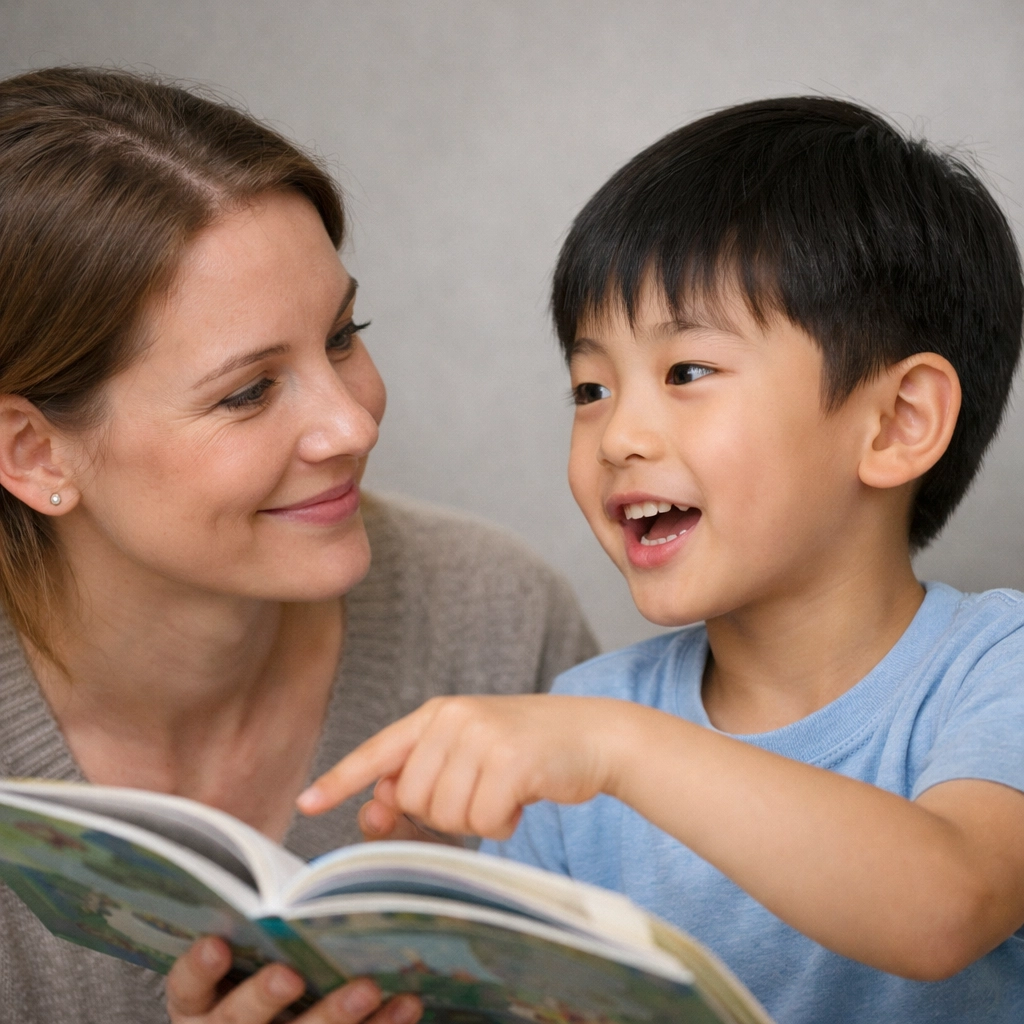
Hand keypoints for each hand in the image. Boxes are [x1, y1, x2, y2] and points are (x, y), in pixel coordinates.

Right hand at [167, 936, 421, 1023]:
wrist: (289, 1017)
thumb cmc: (269, 965)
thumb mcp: (255, 948)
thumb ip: (267, 921)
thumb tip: (302, 881)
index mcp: (201, 1002)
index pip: (189, 987)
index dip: (200, 968)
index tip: (218, 945)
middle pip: (238, 1022)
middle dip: (264, 998)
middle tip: (291, 975)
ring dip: (335, 1016)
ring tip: (369, 987)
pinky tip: (407, 1002)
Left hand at [298, 695, 623, 838]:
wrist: (592, 734)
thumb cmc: (525, 751)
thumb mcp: (468, 755)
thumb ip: (422, 779)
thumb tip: (374, 811)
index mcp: (437, 713)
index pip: (378, 751)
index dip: (341, 781)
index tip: (306, 806)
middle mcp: (453, 718)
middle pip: (411, 799)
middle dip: (442, 812)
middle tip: (480, 790)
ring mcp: (482, 737)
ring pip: (445, 815)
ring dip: (476, 818)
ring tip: (505, 788)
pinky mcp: (512, 760)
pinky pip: (484, 822)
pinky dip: (503, 822)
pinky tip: (523, 797)